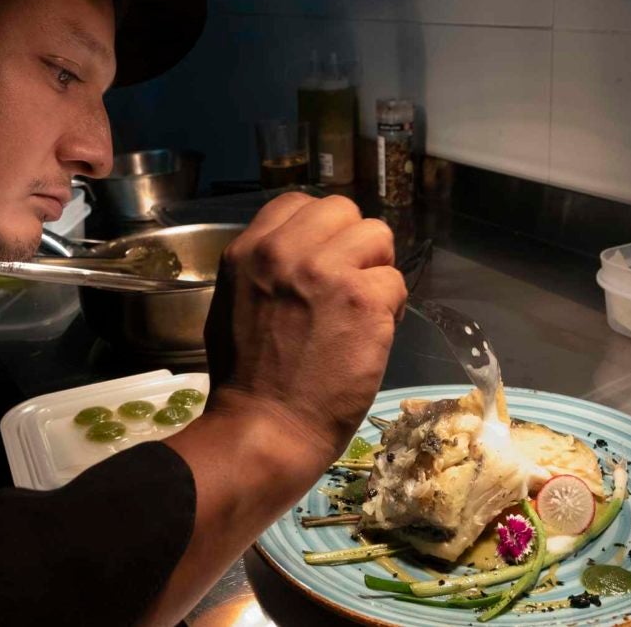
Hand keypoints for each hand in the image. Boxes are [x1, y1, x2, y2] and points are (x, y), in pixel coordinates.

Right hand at [203, 193, 406, 467]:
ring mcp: (328, 273)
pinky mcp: (365, 301)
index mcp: (250, 251)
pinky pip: (396, 282)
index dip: (320, 230)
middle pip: (343, 210)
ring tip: (362, 308)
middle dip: (352, 244)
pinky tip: (370, 336)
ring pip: (378, 236)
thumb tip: (303, 254)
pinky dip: (390, 311)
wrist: (265, 427)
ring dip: (375, 271)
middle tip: (348, 284)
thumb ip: (267, 269)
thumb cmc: (244, 379)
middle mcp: (287, 251)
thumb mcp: (233, 303)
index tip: (323, 260)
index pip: (299, 203)